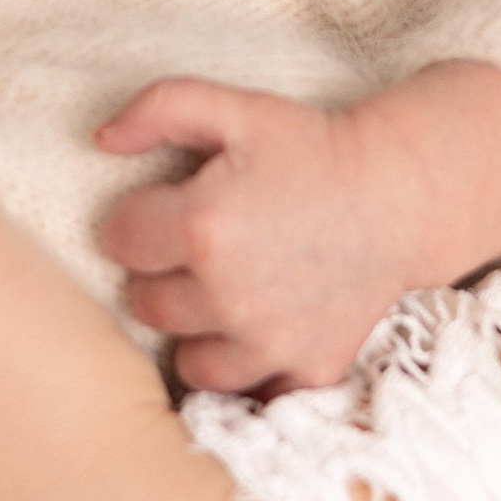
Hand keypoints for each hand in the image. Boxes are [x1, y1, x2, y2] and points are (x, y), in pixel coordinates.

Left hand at [94, 62, 500, 392]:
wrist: (400, 194)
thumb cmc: (312, 147)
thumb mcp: (236, 107)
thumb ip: (158, 108)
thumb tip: (100, 140)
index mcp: (202, 226)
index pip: (118, 239)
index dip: (138, 217)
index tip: (169, 206)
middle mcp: (228, 295)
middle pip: (144, 302)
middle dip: (163, 273)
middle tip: (203, 245)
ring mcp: (268, 342)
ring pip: (186, 358)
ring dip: (197, 328)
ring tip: (226, 291)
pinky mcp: (304, 370)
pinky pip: (245, 392)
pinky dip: (245, 369)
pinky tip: (255, 333)